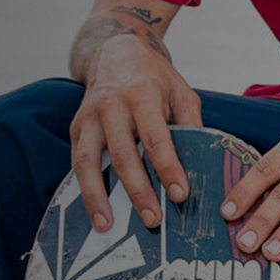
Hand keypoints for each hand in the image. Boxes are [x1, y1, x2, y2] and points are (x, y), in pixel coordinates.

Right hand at [70, 34, 202, 233]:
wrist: (116, 53)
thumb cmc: (154, 79)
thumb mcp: (181, 93)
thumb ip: (191, 127)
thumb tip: (203, 167)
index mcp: (142, 94)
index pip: (156, 137)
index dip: (168, 168)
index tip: (181, 194)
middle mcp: (111, 104)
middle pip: (122, 154)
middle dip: (138, 191)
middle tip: (153, 220)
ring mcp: (88, 116)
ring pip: (88, 162)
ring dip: (97, 197)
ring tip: (107, 226)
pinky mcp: (76, 127)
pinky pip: (77, 162)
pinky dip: (84, 189)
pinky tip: (95, 211)